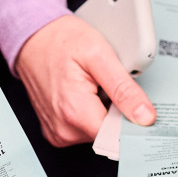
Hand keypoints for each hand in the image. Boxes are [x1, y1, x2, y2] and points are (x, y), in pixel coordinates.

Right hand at [14, 15, 155, 146]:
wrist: (33, 38)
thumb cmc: (60, 42)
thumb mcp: (99, 56)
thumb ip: (124, 90)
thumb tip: (145, 116)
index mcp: (75, 113)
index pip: (118, 138)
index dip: (133, 124)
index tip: (139, 110)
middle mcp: (64, 129)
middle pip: (109, 135)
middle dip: (117, 114)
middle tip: (108, 86)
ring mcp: (58, 132)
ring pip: (98, 132)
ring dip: (104, 113)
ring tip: (93, 87)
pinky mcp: (56, 130)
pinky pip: (83, 130)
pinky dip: (90, 114)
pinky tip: (84, 95)